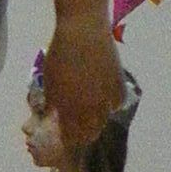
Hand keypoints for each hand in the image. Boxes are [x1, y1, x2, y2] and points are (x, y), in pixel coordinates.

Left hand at [41, 16, 125, 148]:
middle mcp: (89, 108)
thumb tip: (55, 118)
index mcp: (69, 108)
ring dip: (96, 119)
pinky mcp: (119, 88)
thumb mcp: (51, 83)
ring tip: (91, 111)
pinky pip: (115, 104)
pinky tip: (104, 97)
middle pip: (90, 132)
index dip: (69, 139)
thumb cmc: (61, 54)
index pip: (71, 135)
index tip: (67, 137)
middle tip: (80, 126)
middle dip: (83, 132)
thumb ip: (54, 104)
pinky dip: (110, 104)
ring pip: (103, 119)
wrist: (83, 32)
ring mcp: (106, 99)